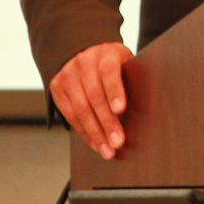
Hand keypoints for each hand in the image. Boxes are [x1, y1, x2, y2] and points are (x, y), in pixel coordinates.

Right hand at [50, 41, 132, 157]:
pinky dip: (83, 132)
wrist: (86, 53)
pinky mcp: (57, 88)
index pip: (109, 72)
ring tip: (107, 150)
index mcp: (106, 54)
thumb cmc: (113, 64)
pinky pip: (69, 115)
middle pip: (94, 95)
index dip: (115, 91)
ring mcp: (68, 74)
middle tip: (118, 141)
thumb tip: (147, 108)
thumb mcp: (125, 64)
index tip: (121, 109)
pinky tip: (95, 143)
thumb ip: (132, 80)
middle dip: (107, 122)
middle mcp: (84, 62)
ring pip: (80, 108)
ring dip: (95, 133)